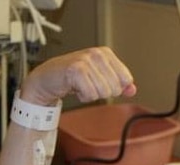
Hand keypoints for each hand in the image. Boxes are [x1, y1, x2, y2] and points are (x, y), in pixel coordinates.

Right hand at [20, 47, 136, 105]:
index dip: (113, 88)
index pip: (126, 79)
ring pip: (103, 92)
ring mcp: (86, 61)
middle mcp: (97, 54)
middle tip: (87, 84)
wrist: (47, 79)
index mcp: (106, 53)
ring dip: (90, 94)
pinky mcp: (76, 70)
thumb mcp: (99, 78)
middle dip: (101, 92)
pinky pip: (90, 94)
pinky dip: (82, 97)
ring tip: (80, 85)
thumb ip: (118, 83)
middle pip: (115, 88)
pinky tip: (74, 87)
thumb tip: (132, 89)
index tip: (99, 82)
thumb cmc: (72, 77)